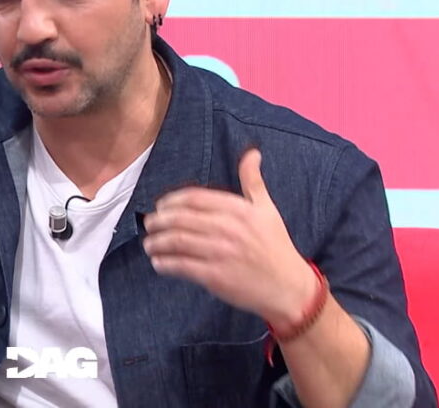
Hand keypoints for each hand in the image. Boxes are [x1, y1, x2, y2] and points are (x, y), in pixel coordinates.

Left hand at [142, 149, 316, 328]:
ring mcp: (220, 253)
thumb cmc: (276, 246)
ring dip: (157, 242)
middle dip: (158, 221)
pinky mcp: (215, 276)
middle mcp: (227, 228)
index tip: (160, 206)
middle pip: (180, 219)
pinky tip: (158, 263)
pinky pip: (182, 266)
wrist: (288, 286)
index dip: (171, 201)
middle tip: (149, 224)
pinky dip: (165, 264)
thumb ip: (253, 181)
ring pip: (177, 242)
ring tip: (150, 244)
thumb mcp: (267, 209)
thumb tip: (253, 152)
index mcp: (238, 209)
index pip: (194, 198)